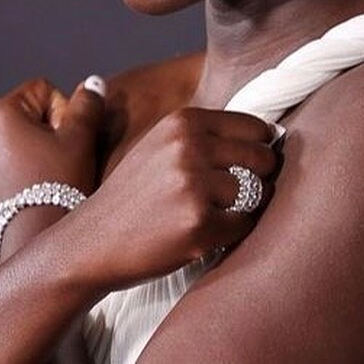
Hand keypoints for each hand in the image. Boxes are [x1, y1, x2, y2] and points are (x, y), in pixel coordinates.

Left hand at [0, 78, 104, 238]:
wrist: (35, 244)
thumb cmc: (60, 187)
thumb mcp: (80, 141)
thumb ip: (87, 105)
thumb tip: (92, 82)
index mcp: (1, 114)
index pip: (42, 91)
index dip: (63, 112)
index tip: (68, 141)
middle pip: (26, 119)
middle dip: (47, 135)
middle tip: (63, 164)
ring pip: (14, 147)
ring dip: (32, 157)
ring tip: (49, 183)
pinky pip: (1, 172)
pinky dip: (18, 178)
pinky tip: (34, 198)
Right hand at [75, 107, 280, 287]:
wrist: (91, 241)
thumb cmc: (133, 198)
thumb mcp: (161, 148)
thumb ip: (205, 138)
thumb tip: (271, 136)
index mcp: (183, 122)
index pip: (254, 128)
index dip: (259, 150)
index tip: (249, 167)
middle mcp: (189, 147)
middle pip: (263, 158)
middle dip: (260, 179)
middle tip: (237, 196)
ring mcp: (194, 185)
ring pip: (258, 193)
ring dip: (246, 208)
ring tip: (215, 215)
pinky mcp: (199, 224)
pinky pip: (245, 225)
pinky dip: (233, 233)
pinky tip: (206, 234)